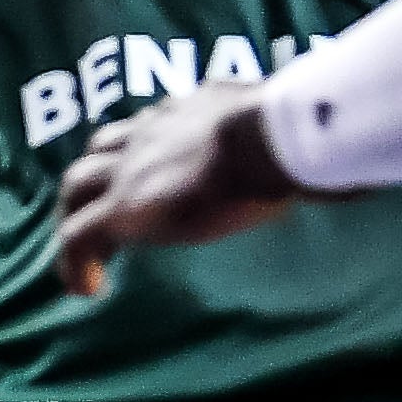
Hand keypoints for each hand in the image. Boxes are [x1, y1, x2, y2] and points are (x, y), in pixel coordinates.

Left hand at [50, 78, 325, 296]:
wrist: (264, 137)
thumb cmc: (289, 133)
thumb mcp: (280, 123)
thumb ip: (283, 132)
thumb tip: (327, 143)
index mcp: (189, 112)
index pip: (153, 124)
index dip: (144, 146)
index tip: (153, 172)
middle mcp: (149, 133)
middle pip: (100, 147)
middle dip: (94, 176)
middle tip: (98, 207)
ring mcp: (129, 170)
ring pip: (76, 186)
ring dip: (75, 213)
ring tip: (85, 252)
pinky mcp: (121, 209)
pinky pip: (78, 238)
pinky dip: (74, 262)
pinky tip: (87, 289)